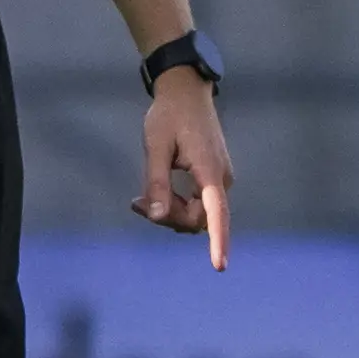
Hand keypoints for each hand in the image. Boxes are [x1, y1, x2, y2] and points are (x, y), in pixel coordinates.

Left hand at [131, 68, 233, 270]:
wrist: (186, 91)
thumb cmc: (169, 115)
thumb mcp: (155, 146)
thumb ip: (156, 182)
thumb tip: (155, 216)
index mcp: (209, 169)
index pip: (217, 212)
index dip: (219, 240)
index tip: (219, 266)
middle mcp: (221, 179)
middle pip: (198, 218)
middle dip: (168, 217)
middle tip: (136, 204)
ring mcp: (220, 179)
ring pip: (197, 214)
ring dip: (170, 212)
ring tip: (140, 199)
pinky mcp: (213, 178)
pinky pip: (197, 204)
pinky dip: (176, 204)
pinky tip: (154, 195)